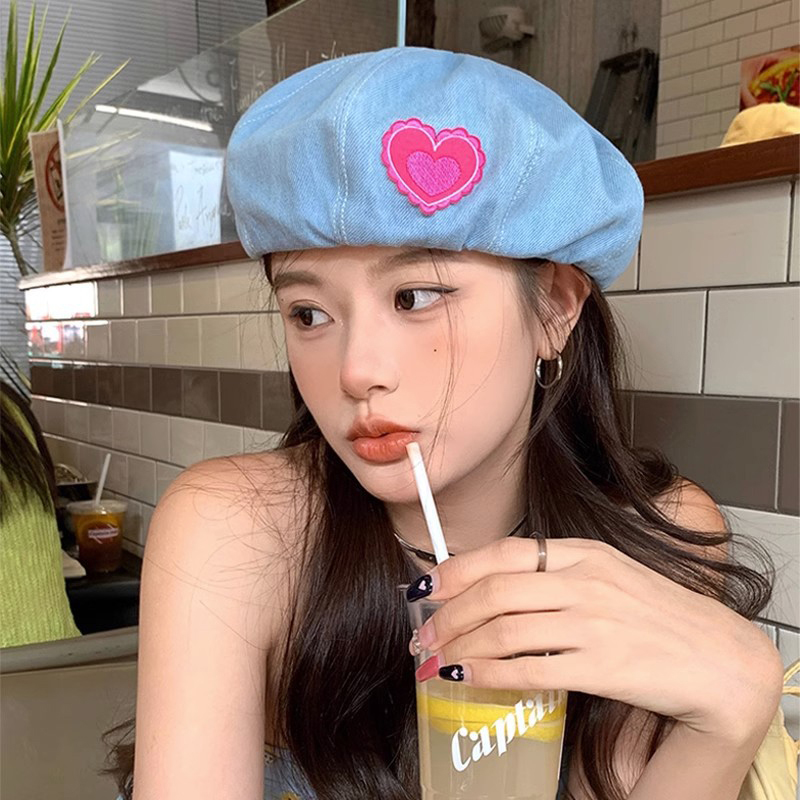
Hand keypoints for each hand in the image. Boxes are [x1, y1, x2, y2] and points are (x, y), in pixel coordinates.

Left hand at [408, 537, 783, 744]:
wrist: (719, 658)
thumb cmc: (658, 615)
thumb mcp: (610, 575)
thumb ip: (558, 574)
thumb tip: (493, 587)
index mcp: (583, 553)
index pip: (504, 552)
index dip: (455, 570)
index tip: (424, 588)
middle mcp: (584, 581)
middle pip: (494, 591)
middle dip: (447, 614)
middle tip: (422, 636)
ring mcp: (593, 622)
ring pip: (503, 629)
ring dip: (458, 645)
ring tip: (435, 660)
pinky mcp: (601, 666)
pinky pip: (528, 669)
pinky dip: (487, 672)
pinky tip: (466, 676)